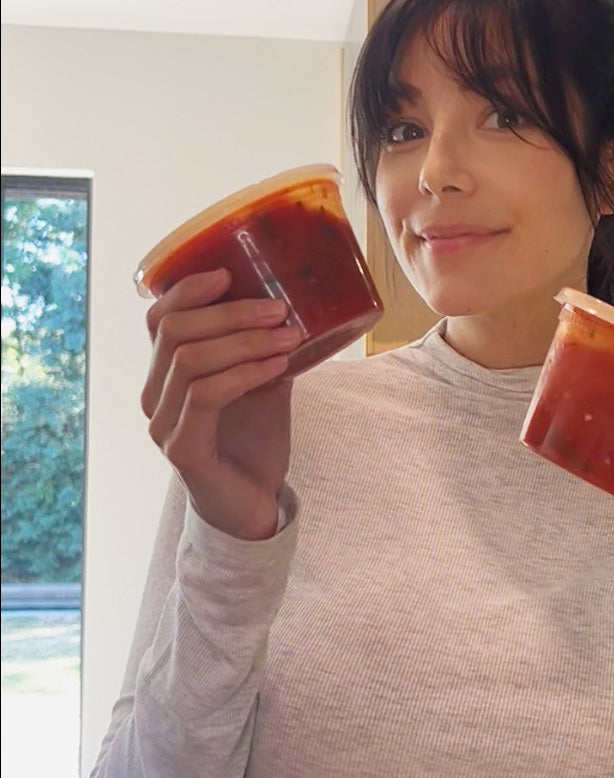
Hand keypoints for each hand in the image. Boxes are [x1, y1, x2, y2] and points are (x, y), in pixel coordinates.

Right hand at [142, 268, 301, 540]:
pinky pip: (206, 395)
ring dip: (245, 341)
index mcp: (167, 374)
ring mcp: (164, 423)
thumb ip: (263, 347)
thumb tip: (293, 304)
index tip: (231, 273)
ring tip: (289, 335)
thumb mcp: (263, 381)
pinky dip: (245, 372)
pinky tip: (278, 366)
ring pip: (190, 360)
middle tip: (280, 308)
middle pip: (175, 332)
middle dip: (231, 313)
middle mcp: (155, 396)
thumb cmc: (255, 440)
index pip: (159, 319)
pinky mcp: (183, 448)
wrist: (256, 504)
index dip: (188, 290)